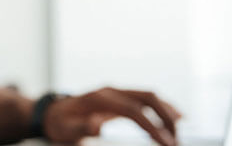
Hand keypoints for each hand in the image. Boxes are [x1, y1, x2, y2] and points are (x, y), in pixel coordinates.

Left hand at [44, 87, 181, 145]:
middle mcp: (111, 91)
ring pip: (148, 96)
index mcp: (100, 98)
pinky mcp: (119, 97)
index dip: (153, 127)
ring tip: (178, 134)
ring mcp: (116, 92)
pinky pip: (144, 99)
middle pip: (147, 97)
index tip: (167, 144)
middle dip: (166, 118)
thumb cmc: (59, 123)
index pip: (134, 111)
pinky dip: (161, 107)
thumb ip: (81, 127)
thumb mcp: (65, 129)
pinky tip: (176, 117)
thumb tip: (98, 126)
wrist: (52, 113)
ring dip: (166, 113)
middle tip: (176, 141)